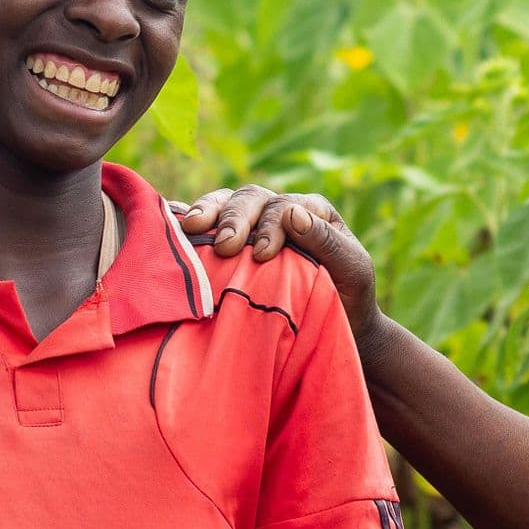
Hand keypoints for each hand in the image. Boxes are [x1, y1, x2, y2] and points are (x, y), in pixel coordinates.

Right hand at [172, 187, 373, 343]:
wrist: (338, 329)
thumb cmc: (349, 298)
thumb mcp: (352, 270)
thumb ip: (327, 242)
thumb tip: (291, 213)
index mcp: (311, 211)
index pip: (283, 206)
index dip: (271, 225)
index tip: (264, 255)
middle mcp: (279, 212)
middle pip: (250, 199)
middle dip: (235, 218)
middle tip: (227, 246)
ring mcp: (253, 228)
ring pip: (226, 204)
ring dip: (208, 212)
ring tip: (193, 227)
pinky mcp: (233, 249)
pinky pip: (209, 229)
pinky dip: (191, 226)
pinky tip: (175, 230)